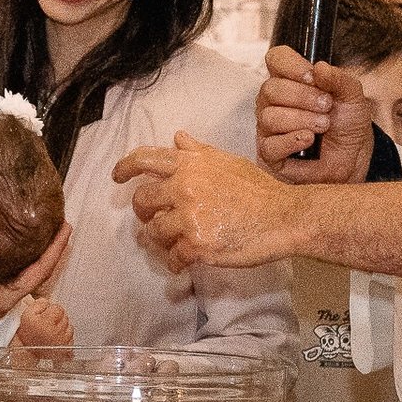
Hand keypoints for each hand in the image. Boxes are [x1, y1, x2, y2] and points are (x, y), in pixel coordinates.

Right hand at [0, 222, 70, 330]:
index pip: (38, 273)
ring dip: (40, 253)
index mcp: (3, 297)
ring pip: (27, 272)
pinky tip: (21, 243)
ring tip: (49, 233)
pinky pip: (14, 270)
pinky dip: (23, 255)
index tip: (65, 230)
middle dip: (53, 252)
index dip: (54, 252)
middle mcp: (5, 297)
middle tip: (64, 227)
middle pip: (38, 273)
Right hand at [15, 297, 73, 348]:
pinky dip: (65, 336)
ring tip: (52, 330)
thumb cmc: (27, 333)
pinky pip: (71, 338)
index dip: (51, 309)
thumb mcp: (27, 314)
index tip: (45, 314)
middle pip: (65, 317)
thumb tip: (48, 302)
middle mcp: (56, 332)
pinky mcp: (65, 349)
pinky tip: (56, 337)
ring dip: (62, 326)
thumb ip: (39, 304)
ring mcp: (62, 342)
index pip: (58, 308)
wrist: (26, 351)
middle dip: (57, 318)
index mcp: (46, 322)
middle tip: (47, 323)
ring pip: (69, 327)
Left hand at [113, 131, 299, 272]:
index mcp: (190, 165)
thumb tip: (177, 138)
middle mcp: (185, 187)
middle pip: (142, 201)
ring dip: (161, 240)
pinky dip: (175, 263)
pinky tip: (183, 262)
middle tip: (154, 219)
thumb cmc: (259, 190)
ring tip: (176, 242)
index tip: (117, 176)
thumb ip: (199, 152)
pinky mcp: (197, 245)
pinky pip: (172, 258)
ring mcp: (189, 217)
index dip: (125, 167)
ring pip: (154, 232)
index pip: (144, 159)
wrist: (284, 217)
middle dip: (144, 212)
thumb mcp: (228, 162)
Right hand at [256, 46, 375, 184]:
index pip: (276, 59)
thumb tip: (319, 67)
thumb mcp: (353, 96)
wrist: (353, 157)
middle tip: (327, 106)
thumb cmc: (347, 124)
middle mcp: (274, 102)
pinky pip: (270, 145)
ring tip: (323, 126)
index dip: (291, 65)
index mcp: (290, 81)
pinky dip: (292, 140)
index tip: (312, 77)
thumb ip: (339, 79)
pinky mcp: (270, 154)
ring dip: (302, 120)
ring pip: (270, 117)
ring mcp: (269, 128)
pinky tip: (309, 140)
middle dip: (303, 97)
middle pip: (270, 88)